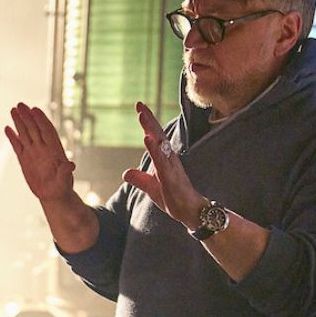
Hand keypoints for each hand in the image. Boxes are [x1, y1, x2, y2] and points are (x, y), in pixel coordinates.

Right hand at [4, 103, 75, 201]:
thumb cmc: (62, 187)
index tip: (35, 109)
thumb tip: (71, 164)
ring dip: (19, 122)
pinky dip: (12, 138)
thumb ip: (66, 172)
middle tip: (20, 104)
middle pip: (34, 128)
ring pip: (25, 134)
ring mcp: (33, 152)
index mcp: (53, 149)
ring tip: (13, 110)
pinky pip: (17, 146)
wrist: (53, 194)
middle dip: (28, 116)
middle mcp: (42, 148)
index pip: (47, 131)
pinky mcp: (24, 159)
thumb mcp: (65, 180)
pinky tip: (7, 128)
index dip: (41, 120)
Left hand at [121, 102, 204, 229]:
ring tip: (142, 115)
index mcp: (164, 159)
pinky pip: (161, 161)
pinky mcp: (170, 177)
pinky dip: (154, 149)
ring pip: (160, 144)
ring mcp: (170, 167)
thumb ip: (139, 179)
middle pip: (157, 135)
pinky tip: (147, 139)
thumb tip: (126, 173)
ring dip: (150, 129)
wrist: (189, 212)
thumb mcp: (151, 188)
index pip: (154, 137)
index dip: (147, 123)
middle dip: (149, 119)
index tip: (140, 108)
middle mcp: (169, 158)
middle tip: (139, 104)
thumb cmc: (173, 198)